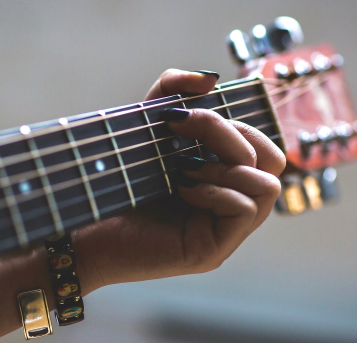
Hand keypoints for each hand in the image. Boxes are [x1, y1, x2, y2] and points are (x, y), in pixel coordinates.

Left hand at [74, 69, 285, 292]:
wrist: (82, 223)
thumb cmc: (115, 178)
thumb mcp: (146, 125)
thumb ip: (172, 91)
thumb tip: (211, 78)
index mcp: (224, 177)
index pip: (264, 146)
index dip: (235, 124)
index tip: (180, 118)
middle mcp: (231, 204)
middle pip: (273, 161)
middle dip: (231, 137)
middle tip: (183, 136)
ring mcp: (225, 231)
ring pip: (268, 186)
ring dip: (224, 166)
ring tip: (182, 168)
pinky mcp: (213, 251)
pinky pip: (245, 209)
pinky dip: (215, 191)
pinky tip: (180, 189)